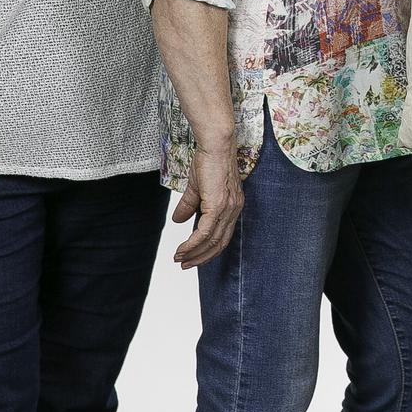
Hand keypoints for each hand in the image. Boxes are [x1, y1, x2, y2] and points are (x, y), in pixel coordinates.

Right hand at [170, 141, 243, 269]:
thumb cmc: (209, 161)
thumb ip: (190, 205)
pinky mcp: (218, 205)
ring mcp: (228, 209)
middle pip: (219, 243)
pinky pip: (204, 232)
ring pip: (211, 241)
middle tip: (185, 265)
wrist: (215, 145)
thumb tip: (178, 221)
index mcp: (232, 207)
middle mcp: (234, 210)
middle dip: (202, 258)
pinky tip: (182, 250)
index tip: (193, 257)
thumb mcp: (197, 188)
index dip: (208, 250)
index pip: (223, 236)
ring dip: (194, 253)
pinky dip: (192, 244)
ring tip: (179, 259)